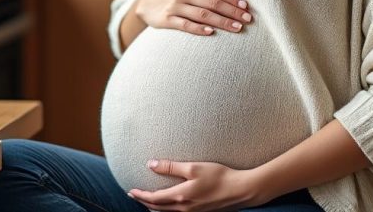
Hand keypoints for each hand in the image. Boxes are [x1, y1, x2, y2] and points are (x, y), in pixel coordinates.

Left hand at [128, 159, 268, 211]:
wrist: (241, 190)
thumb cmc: (219, 176)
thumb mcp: (193, 167)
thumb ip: (171, 167)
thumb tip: (151, 164)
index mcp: (180, 197)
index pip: (154, 199)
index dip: (140, 195)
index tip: (130, 191)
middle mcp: (184, 208)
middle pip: (158, 208)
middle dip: (144, 202)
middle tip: (133, 196)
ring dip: (154, 208)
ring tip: (146, 201)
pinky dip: (166, 210)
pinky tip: (167, 205)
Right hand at [135, 0, 251, 35]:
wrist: (144, 2)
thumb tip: (233, 2)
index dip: (233, 0)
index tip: (247, 8)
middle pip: (213, 3)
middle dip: (232, 12)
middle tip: (248, 20)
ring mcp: (175, 6)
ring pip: (203, 14)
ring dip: (222, 22)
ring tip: (237, 28)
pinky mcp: (167, 19)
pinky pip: (185, 24)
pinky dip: (198, 29)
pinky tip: (210, 33)